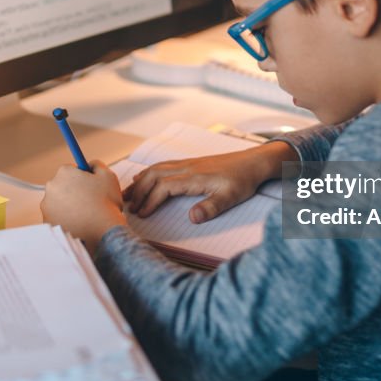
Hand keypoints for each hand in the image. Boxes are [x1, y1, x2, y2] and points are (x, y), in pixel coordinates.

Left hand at [41, 161, 126, 249]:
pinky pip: (57, 217)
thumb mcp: (108, 176)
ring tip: (86, 214)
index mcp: (64, 172)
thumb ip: (97, 165)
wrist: (101, 233)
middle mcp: (51, 187)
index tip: (88, 184)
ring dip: (69, 206)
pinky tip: (79, 223)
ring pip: (59, 202)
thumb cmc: (106, 204)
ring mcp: (47, 206)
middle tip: (89, 200)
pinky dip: (65, 219)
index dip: (82, 177)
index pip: (71, 170)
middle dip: (74, 191)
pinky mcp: (47, 222)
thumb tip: (90, 164)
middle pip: (63, 185)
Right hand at [124, 141, 296, 223]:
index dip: (150, 201)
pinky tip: (142, 178)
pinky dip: (149, 172)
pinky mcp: (190, 163)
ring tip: (127, 194)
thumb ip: (211, 208)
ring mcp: (188, 163)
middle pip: (154, 176)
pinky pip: (164, 165)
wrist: (253, 162)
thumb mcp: (231, 198)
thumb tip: (191, 218)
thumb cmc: (243, 181)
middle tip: (126, 206)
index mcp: (194, 177)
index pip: (164, 187)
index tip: (141, 214)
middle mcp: (187, 167)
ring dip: (140, 181)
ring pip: (157, 169)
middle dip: (138, 191)